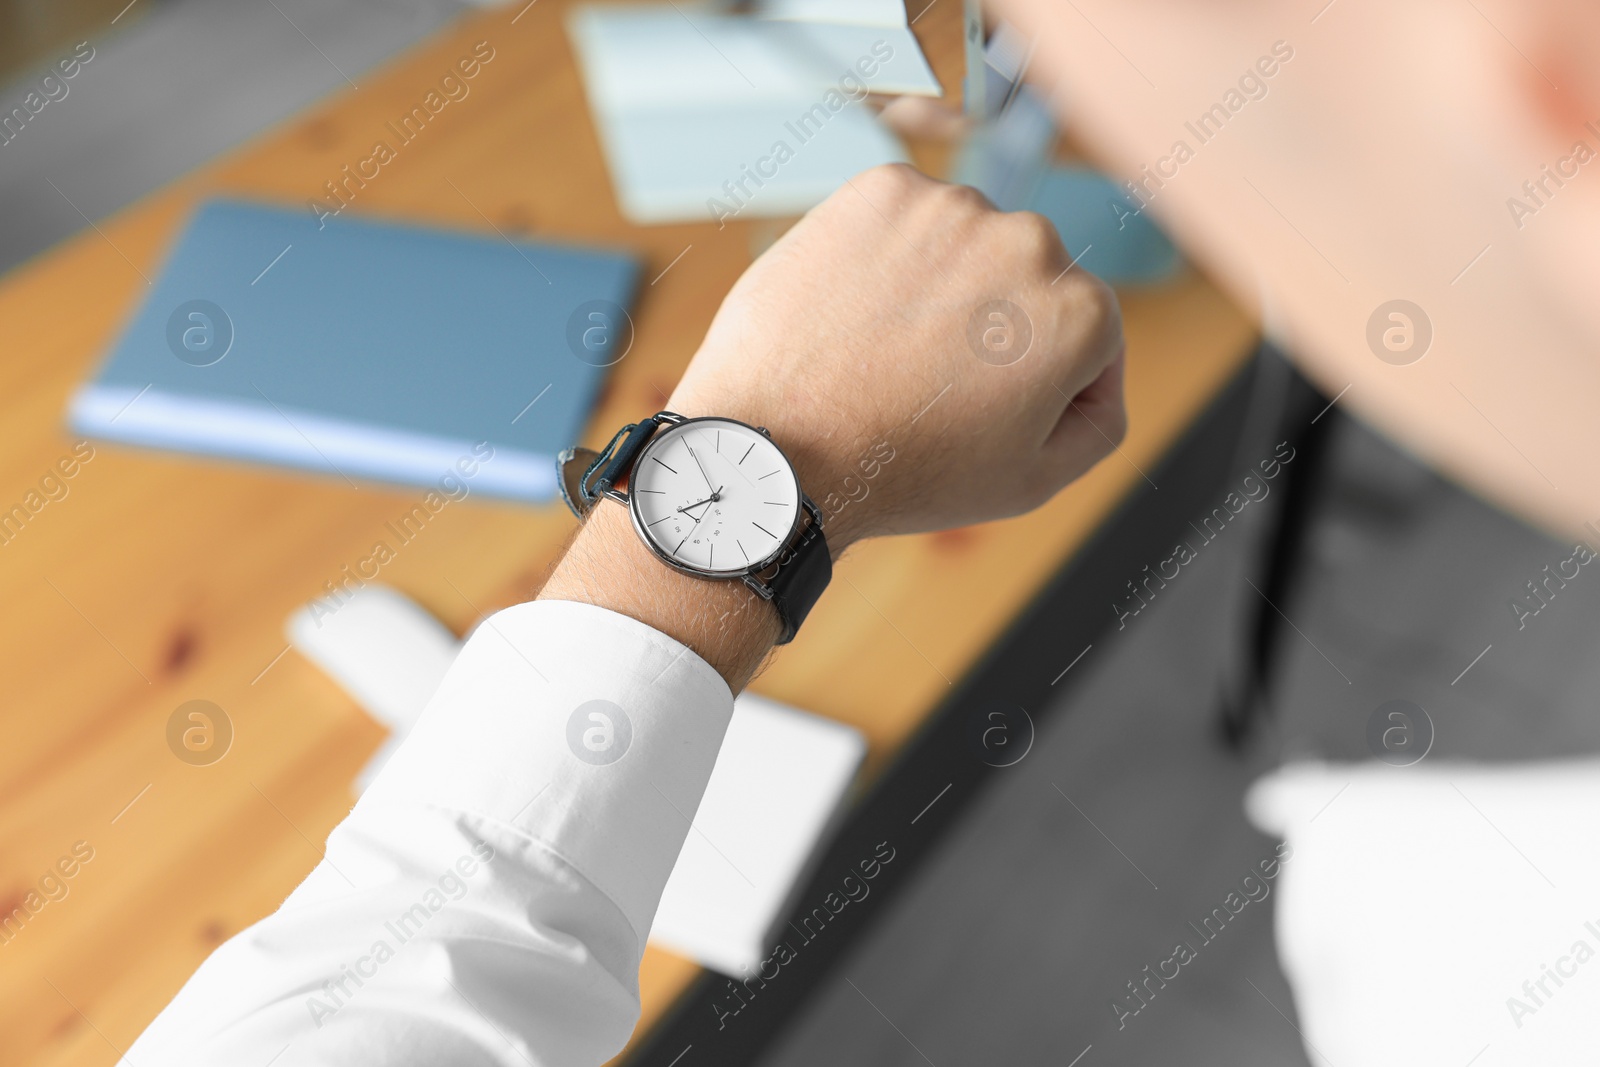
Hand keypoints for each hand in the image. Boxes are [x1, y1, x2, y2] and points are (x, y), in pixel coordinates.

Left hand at [669, 163, 1125, 552]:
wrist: (779, 448)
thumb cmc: (902, 474)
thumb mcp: (1032, 481)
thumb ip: (1098, 420)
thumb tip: (1101, 372)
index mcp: (1080, 311)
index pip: (1081, 327)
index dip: (1033, 376)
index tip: (979, 406)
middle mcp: (1030, 240)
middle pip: (1021, 277)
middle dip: (988, 322)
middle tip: (927, 385)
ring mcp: (951, 206)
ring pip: (960, 243)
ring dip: (934, 283)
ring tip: (883, 352)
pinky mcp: (881, 188)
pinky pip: (900, 218)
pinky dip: (881, 254)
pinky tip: (855, 312)